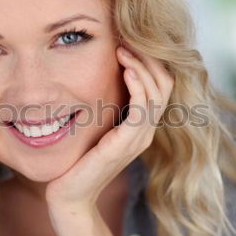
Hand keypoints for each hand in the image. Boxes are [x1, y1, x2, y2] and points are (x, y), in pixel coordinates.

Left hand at [45, 44, 174, 215]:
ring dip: (142, 66)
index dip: (149, 61)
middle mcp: (146, 131)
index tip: (128, 42)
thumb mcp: (94, 129)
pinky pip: (143, 108)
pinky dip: (138, 85)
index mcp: (140, 127)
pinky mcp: (127, 143)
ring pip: (158, 92)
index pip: (161, 85)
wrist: (69, 195)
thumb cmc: (76, 162)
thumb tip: (99, 79)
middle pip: (166, 84)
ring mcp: (139, 138)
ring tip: (124, 50)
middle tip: (127, 40)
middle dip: (149, 57)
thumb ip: (104, 110)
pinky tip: (125, 70)